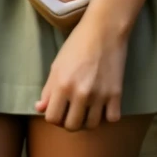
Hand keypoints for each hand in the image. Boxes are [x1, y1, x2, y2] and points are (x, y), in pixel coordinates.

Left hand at [34, 13, 128, 130]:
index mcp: (62, 85)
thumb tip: (40, 109)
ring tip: (88, 107)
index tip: (59, 108)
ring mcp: (99, 95)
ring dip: (88, 119)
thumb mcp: (57, 64)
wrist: (104, 29)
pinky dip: (107, 115)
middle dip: (69, 121)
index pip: (52, 118)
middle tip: (73, 109)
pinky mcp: (116, 94)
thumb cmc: (77, 44)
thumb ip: (48, 89)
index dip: (54, 116)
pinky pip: (111, 119)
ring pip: (91, 125)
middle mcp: (80, 93)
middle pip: (72, 126)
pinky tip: (104, 104)